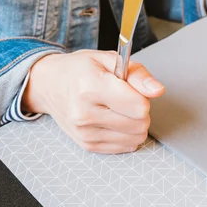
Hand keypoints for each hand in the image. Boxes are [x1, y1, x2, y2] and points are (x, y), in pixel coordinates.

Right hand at [22, 50, 164, 153]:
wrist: (49, 85)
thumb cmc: (79, 69)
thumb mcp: (108, 59)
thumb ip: (137, 74)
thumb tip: (157, 90)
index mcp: (90, 87)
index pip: (139, 106)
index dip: (143, 96)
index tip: (131, 88)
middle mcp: (85, 114)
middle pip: (140, 124)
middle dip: (140, 109)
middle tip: (123, 97)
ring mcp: (85, 133)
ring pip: (136, 137)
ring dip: (134, 123)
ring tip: (117, 108)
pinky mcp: (87, 145)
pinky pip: (126, 146)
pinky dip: (126, 133)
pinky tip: (112, 119)